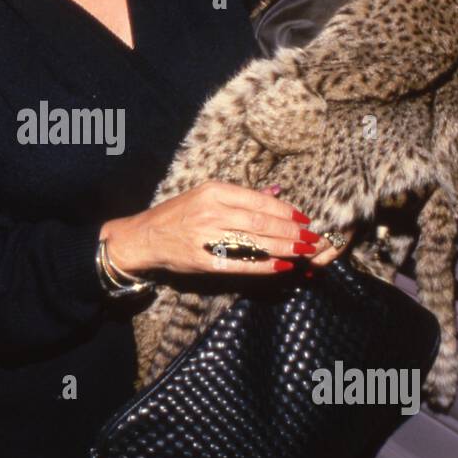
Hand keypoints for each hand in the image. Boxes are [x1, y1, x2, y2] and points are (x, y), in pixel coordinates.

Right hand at [101, 180, 344, 278]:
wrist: (145, 237)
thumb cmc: (178, 215)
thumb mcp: (206, 195)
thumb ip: (242, 196)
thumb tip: (277, 192)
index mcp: (215, 192)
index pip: (260, 201)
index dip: (286, 211)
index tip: (304, 219)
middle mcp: (212, 212)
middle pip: (262, 222)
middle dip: (291, 231)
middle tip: (312, 238)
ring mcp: (208, 236)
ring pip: (256, 241)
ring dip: (284, 247)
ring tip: (305, 251)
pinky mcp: (204, 259)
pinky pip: (241, 263)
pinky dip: (264, 265)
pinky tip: (281, 265)